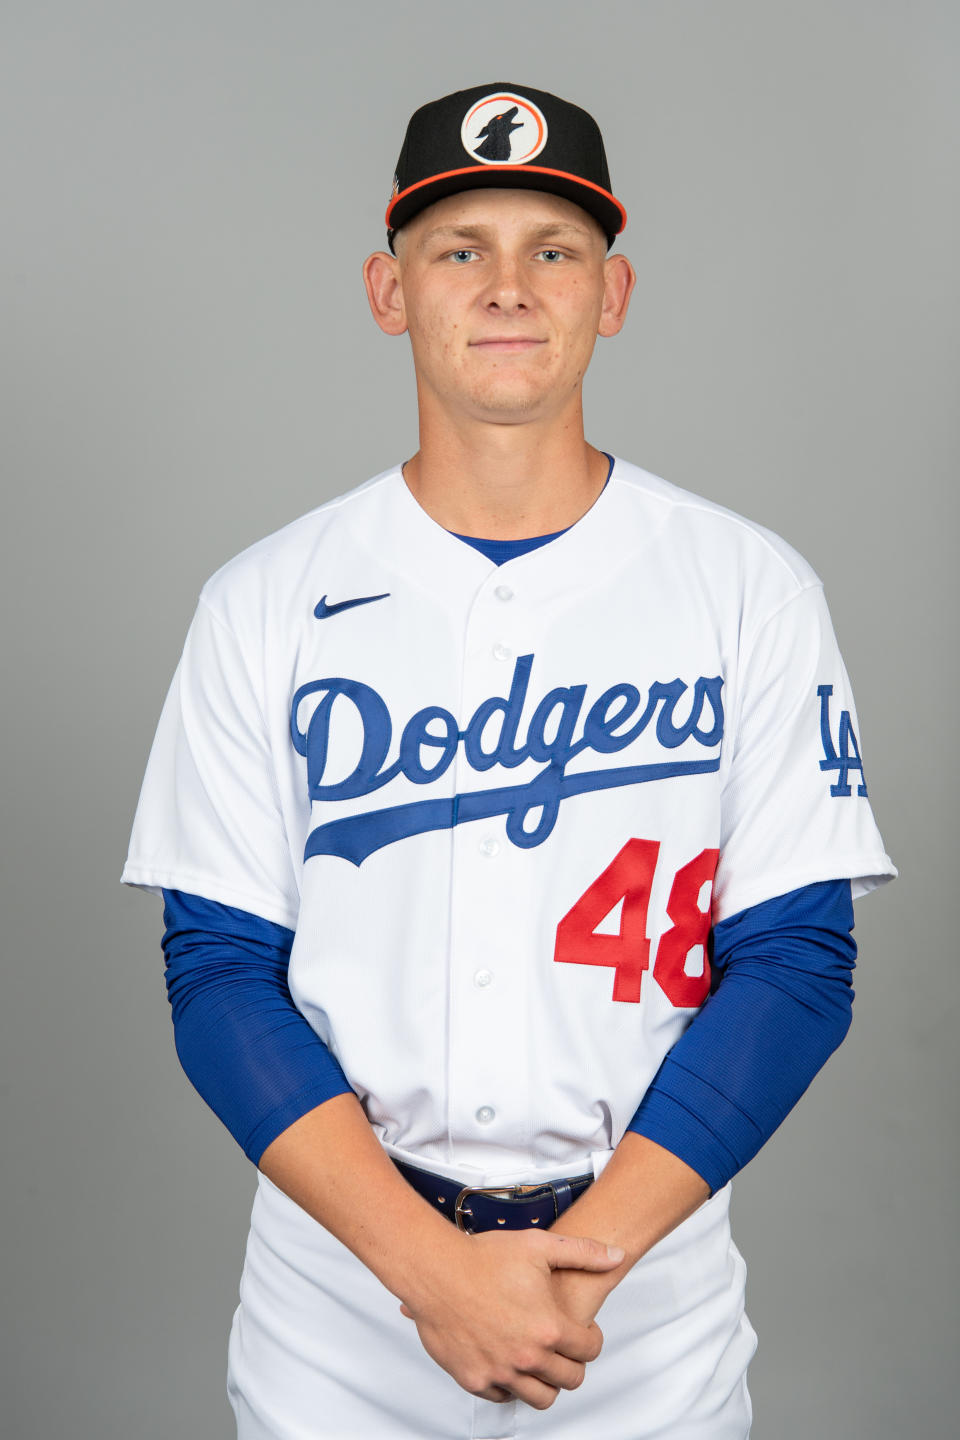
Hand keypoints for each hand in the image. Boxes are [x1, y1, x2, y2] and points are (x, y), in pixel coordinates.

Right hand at [398, 1229, 623, 1408]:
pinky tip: (509, 1361)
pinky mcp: (475, 1380)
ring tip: (539, 1360)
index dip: (592, 1339)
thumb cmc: (484, 1257)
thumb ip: (583, 1252)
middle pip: (570, 1380)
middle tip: (562, 1347)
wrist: (436, 1270)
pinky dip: (510, 1385)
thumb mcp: (538, 1246)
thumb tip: (616, 1256)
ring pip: (541, 1398)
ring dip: (545, 1381)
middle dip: (572, 1363)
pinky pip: (504, 1397)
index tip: (583, 1331)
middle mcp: (528, 1356)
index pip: (590, 1351)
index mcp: (549, 1327)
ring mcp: (501, 1372)